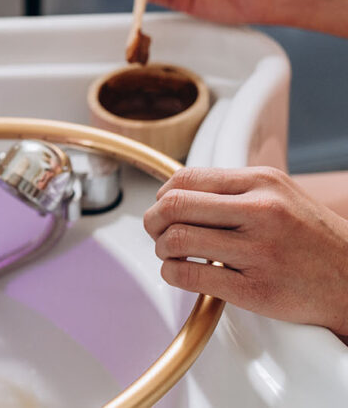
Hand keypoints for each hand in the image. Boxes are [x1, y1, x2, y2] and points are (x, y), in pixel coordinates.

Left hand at [144, 166, 347, 333]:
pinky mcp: (257, 290)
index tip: (164, 208)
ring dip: (162, 249)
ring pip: (177, 240)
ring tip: (171, 254)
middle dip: (153, 221)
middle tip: (157, 232)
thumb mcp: (280, 195)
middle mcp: (262, 212)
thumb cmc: (313, 240)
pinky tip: (180, 273)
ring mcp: (260, 251)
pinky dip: (172, 274)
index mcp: (263, 183)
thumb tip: (178, 191)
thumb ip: (234, 190)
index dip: (163, 195)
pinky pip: (191, 277)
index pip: (186, 178)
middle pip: (174, 206)